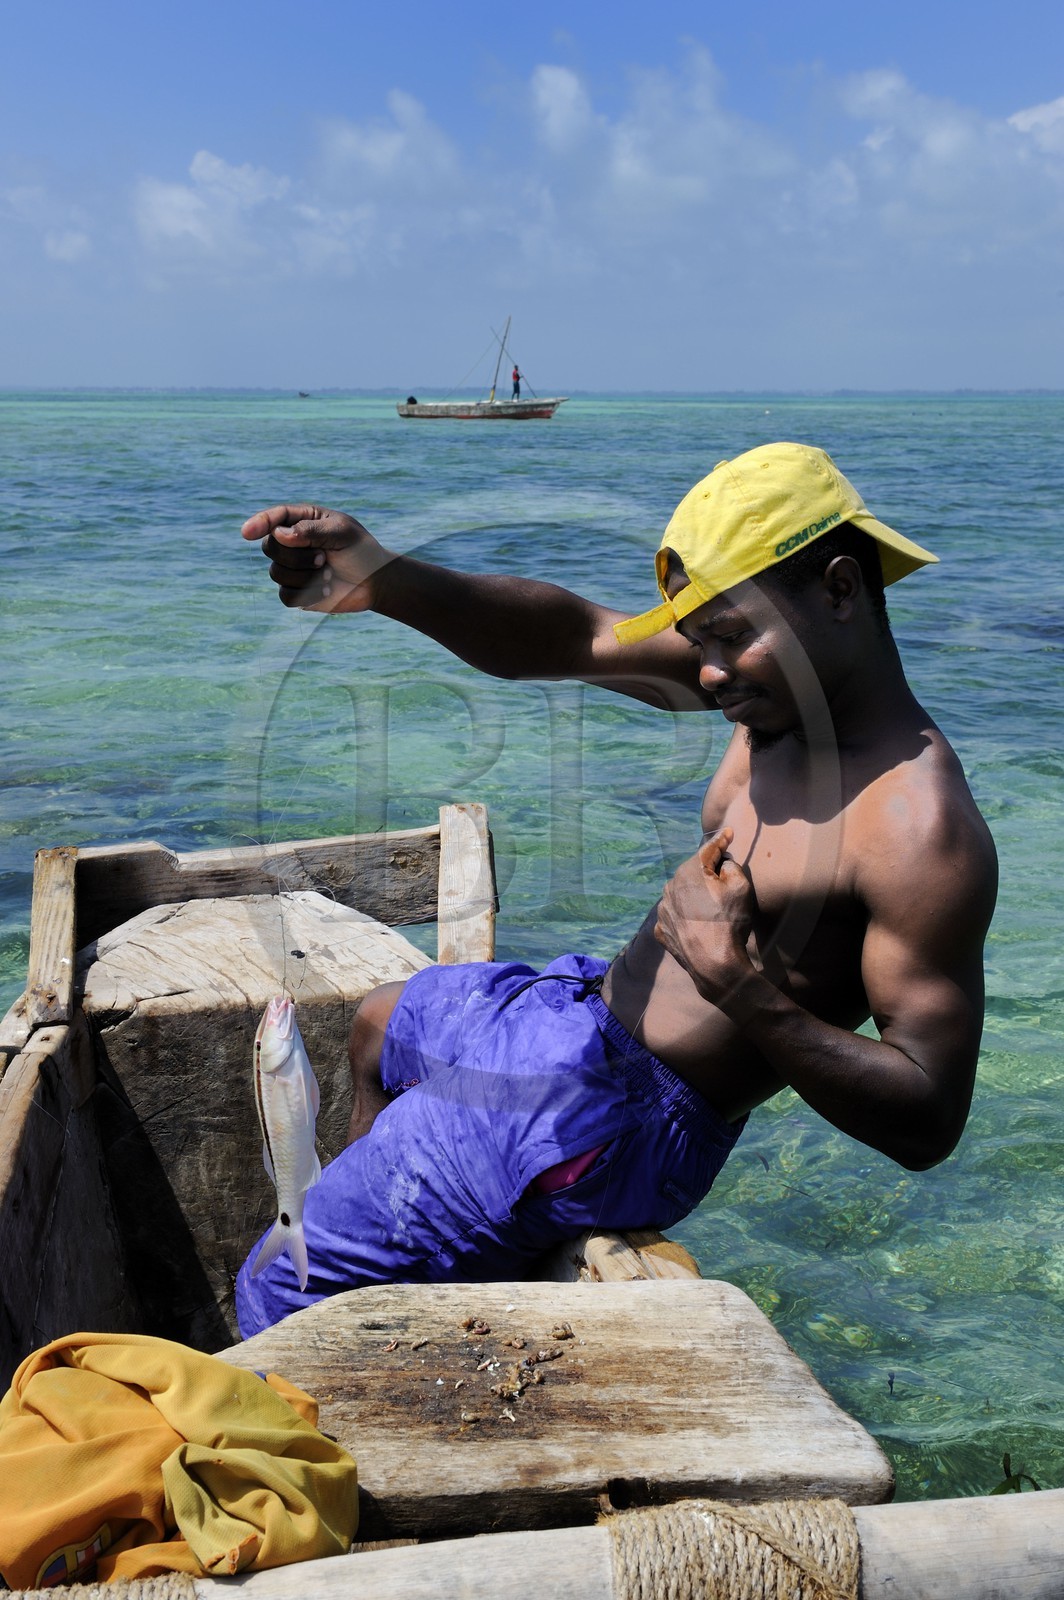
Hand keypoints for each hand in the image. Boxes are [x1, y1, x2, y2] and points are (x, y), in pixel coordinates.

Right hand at [240, 504, 394, 612]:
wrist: (376, 583)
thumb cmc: (361, 551)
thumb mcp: (342, 533)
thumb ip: (312, 531)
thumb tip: (280, 535)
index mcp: (303, 521)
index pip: (275, 518)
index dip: (259, 523)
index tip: (247, 533)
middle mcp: (293, 542)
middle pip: (270, 546)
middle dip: (295, 556)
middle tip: (323, 558)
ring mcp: (293, 568)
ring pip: (275, 573)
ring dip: (304, 576)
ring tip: (328, 574)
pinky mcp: (297, 592)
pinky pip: (285, 596)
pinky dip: (307, 594)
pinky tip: (326, 589)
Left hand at [654, 829, 756, 1001]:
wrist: (714, 965)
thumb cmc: (730, 922)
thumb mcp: (741, 887)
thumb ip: (731, 867)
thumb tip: (723, 864)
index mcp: (689, 871)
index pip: (708, 849)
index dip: (721, 840)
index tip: (729, 832)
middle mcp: (670, 886)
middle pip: (692, 871)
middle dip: (706, 869)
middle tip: (722, 872)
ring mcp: (663, 909)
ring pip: (681, 893)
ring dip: (693, 892)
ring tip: (710, 903)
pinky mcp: (661, 930)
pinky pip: (675, 914)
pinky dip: (685, 913)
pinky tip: (697, 921)